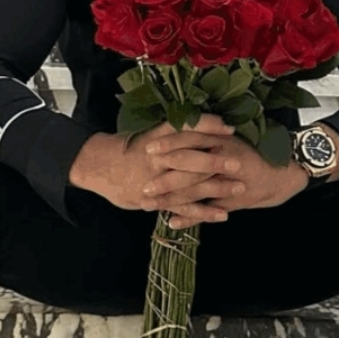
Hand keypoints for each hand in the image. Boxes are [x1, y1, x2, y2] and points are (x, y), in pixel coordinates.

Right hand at [69, 114, 242, 225]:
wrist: (99, 167)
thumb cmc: (128, 147)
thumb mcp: (148, 133)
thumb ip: (172, 133)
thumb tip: (201, 123)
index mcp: (156, 138)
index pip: (184, 129)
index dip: (207, 128)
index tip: (228, 128)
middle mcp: (156, 158)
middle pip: (189, 159)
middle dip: (215, 161)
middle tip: (238, 162)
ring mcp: (155, 181)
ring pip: (189, 185)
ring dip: (216, 188)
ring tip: (239, 187)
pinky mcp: (155, 200)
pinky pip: (182, 208)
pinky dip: (203, 212)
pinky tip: (223, 214)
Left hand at [144, 135, 309, 229]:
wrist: (285, 172)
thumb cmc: (254, 154)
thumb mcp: (231, 141)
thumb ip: (208, 138)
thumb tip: (179, 133)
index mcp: (220, 140)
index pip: (190, 138)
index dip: (168, 143)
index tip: (148, 148)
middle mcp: (223, 157)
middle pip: (188, 165)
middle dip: (164, 175)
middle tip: (142, 183)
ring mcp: (228, 180)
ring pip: (194, 190)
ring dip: (169, 199)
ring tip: (148, 205)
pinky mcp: (233, 200)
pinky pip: (208, 209)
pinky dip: (190, 218)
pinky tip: (172, 223)